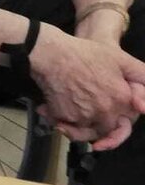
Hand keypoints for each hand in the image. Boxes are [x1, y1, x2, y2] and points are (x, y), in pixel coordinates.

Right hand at [30, 24, 144, 149]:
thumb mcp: (120, 59)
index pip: (124, 122)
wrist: (52, 54)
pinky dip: (58, 119)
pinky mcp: (62, 117)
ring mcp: (82, 116)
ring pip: (82, 131)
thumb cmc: (86, 54)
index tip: (108, 120)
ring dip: (75, 126)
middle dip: (95, 124)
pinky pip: (63, 125)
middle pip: (103, 129)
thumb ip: (141, 75)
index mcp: (120, 100)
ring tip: (68, 113)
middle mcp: (104, 112)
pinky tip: (49, 107)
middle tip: (84, 111)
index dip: (116, 122)